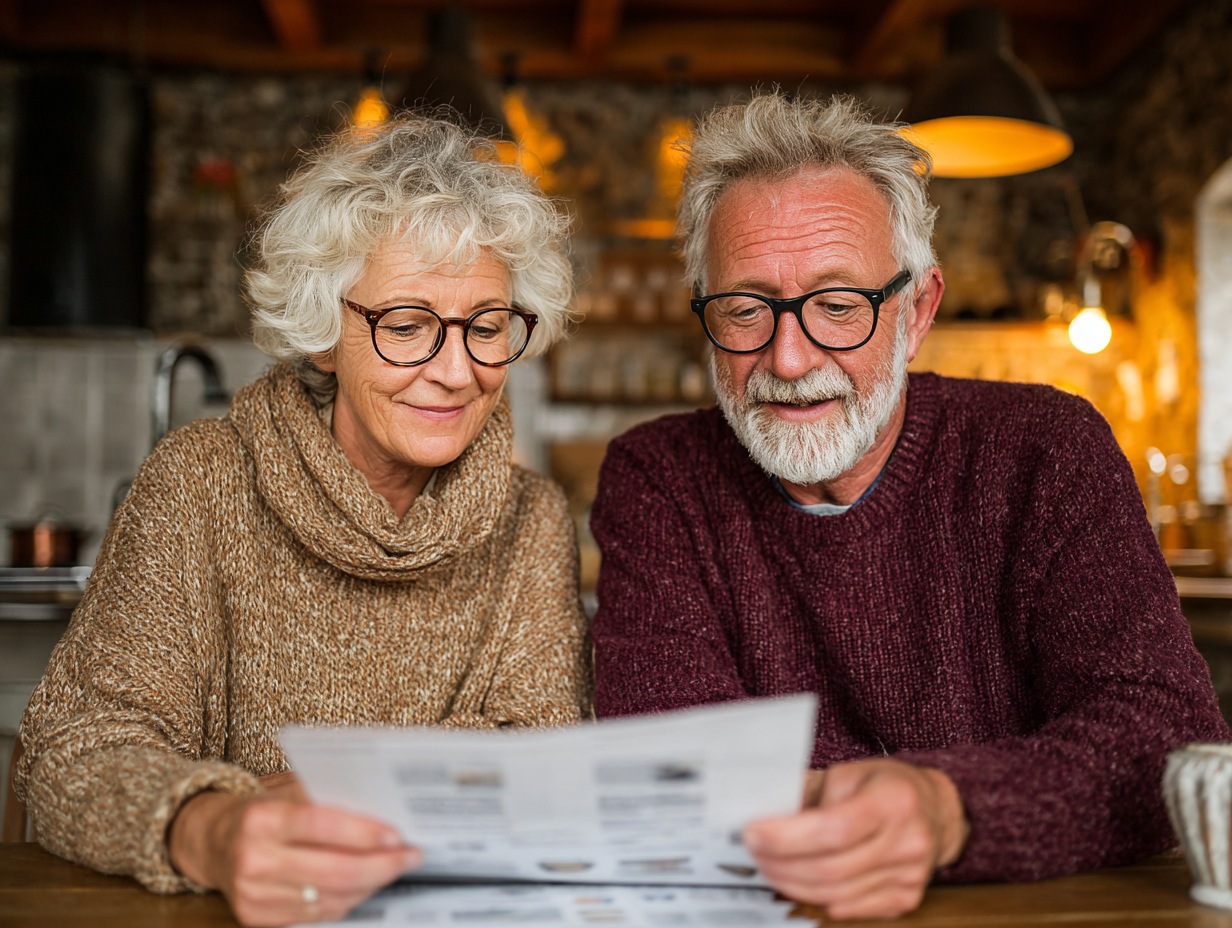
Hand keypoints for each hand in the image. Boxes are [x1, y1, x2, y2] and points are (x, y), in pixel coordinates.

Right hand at [168, 771, 420, 926]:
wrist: (211, 841)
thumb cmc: (260, 810)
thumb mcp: (285, 789)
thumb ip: (326, 795)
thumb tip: (381, 805)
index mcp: (260, 819)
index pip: (320, 825)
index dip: (363, 833)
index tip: (397, 834)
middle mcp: (253, 859)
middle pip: (332, 871)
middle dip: (381, 865)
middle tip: (411, 855)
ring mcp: (254, 895)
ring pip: (330, 898)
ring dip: (370, 884)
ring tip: (394, 867)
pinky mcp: (258, 919)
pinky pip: (317, 915)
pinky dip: (348, 899)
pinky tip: (366, 884)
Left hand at [744, 759, 967, 919]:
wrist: (932, 808)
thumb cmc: (881, 786)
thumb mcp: (847, 774)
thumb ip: (810, 797)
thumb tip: (762, 820)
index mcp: (893, 800)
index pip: (834, 829)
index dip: (788, 838)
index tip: (753, 834)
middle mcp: (908, 841)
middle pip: (831, 868)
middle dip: (782, 864)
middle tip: (753, 852)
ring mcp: (911, 875)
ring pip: (836, 893)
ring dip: (793, 883)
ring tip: (769, 866)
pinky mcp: (907, 899)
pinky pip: (852, 908)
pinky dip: (819, 898)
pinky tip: (800, 882)